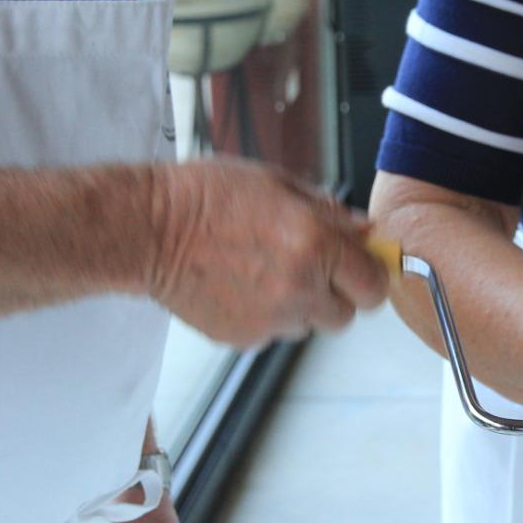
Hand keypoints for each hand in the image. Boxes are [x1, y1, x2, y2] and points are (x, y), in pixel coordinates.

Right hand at [149, 158, 388, 345]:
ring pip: (308, 326)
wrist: (148, 229)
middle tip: (308, 270)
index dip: (368, 277)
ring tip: (262, 272)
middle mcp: (300, 287)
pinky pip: (272, 334)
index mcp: (316, 244)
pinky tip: (239, 286)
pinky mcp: (244, 338)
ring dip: (298, 306)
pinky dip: (265, 317)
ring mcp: (271, 319)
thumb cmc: (207, 196)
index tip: (357, 270)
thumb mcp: (278, 184)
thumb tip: (363, 231)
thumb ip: (329, 212)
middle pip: (346, 315)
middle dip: (335, 295)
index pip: (374, 285)